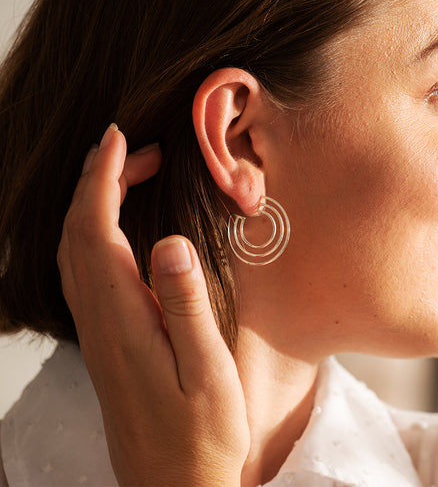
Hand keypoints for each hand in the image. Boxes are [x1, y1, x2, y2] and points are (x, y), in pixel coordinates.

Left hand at [57, 124, 249, 485]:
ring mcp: (98, 329)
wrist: (172, 486)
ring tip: (130, 176)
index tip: (119, 139)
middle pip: (77, 233)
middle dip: (98, 180)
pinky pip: (85, 270)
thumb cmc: (199, 434)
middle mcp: (98, 319)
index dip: (103, 179)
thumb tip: (169, 242)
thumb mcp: (206, 370)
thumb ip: (186, 304)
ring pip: (76, 250)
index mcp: (121, 318)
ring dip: (94, 204)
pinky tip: (119, 229)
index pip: (96, 230)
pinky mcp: (106, 338)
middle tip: (136, 150)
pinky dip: (95, 233)